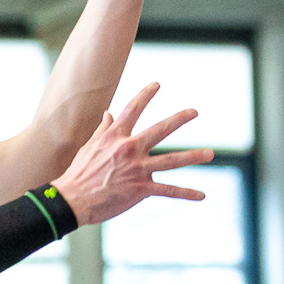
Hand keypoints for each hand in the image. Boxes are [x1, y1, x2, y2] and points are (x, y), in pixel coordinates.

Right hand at [51, 82, 213, 226]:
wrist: (73, 199)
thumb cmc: (79, 172)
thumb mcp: (89, 145)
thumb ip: (103, 129)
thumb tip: (108, 113)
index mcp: (115, 136)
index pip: (133, 109)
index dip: (145, 95)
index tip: (157, 84)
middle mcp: (129, 148)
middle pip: (160, 129)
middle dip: (180, 118)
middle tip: (194, 112)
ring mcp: (137, 169)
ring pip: (171, 161)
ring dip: (193, 156)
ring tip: (210, 153)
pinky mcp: (141, 189)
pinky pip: (168, 190)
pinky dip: (186, 193)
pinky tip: (201, 195)